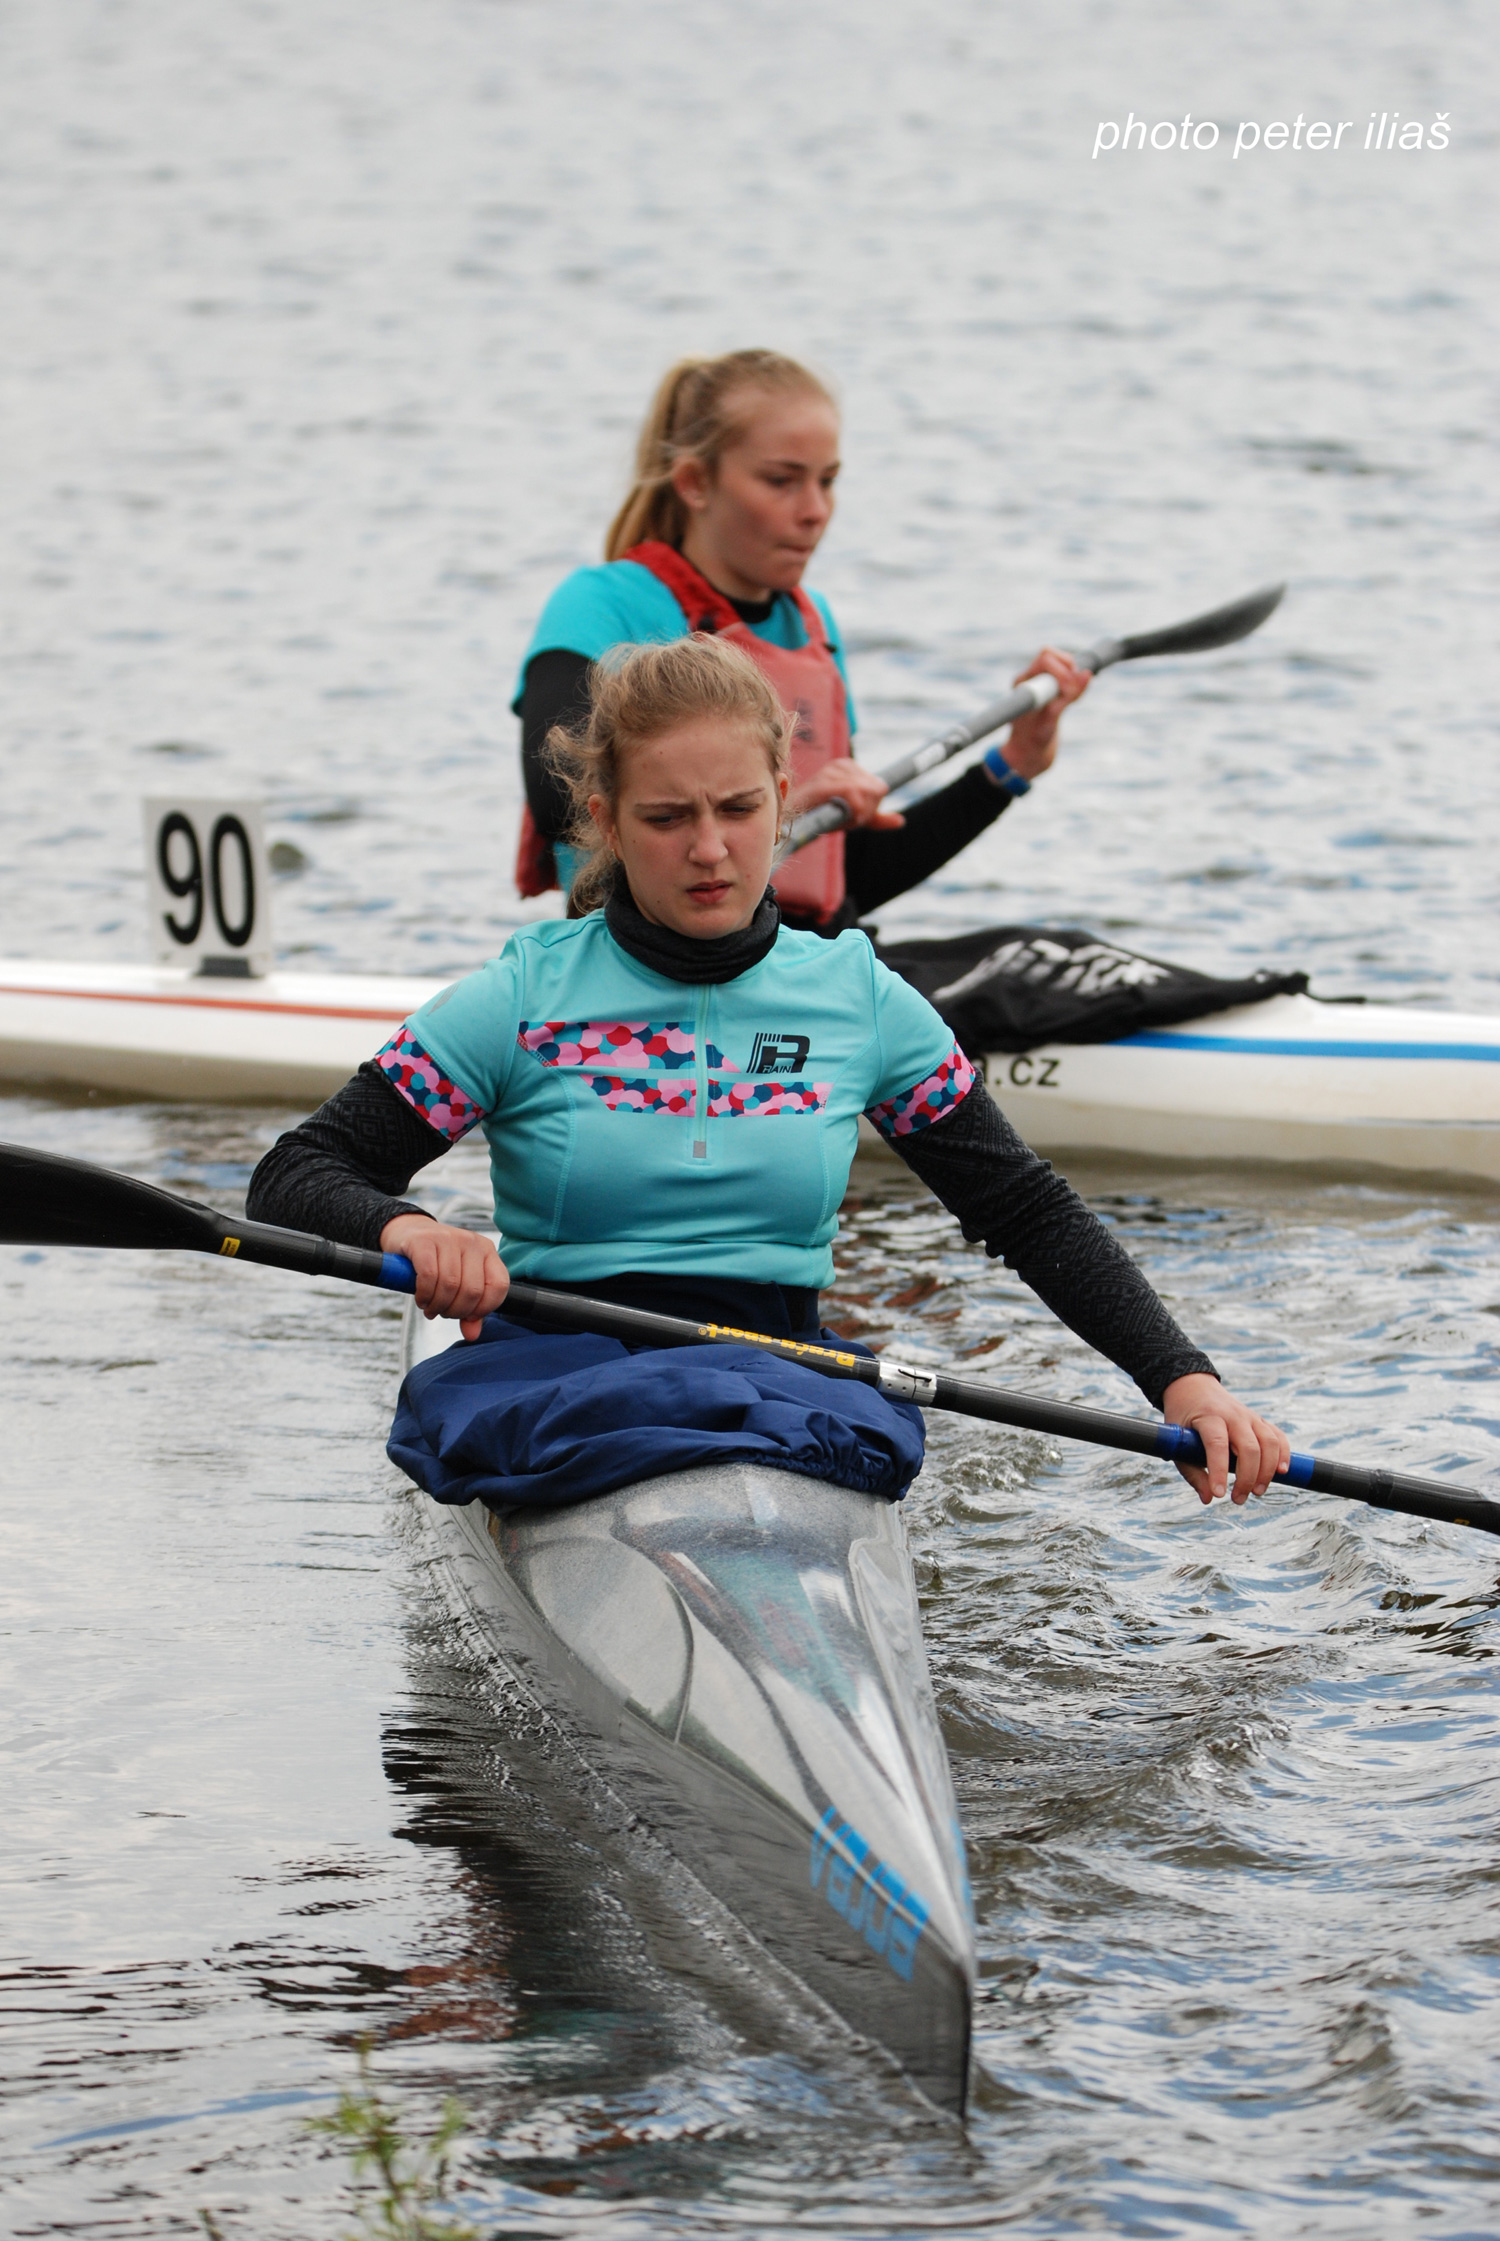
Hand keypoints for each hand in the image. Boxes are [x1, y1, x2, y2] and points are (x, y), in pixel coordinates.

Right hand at [380, 1213, 508, 1340]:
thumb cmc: (438, 1261)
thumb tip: (472, 1336)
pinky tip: (421, 1299)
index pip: (499, 1286)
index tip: (466, 1316)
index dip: (484, 1309)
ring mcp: (448, 1238)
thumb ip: (470, 1309)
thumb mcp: (459, 1281)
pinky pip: (428, 1275)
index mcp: (487, 1251)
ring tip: (430, 1308)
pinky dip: (424, 1294)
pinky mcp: (424, 1241)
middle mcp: (471, 1242)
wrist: (408, 1233)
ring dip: (438, 1305)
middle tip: (442, 1313)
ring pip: (450, 1284)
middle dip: (456, 1311)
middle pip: (472, 1290)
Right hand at [787, 757, 904, 830]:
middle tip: (847, 820)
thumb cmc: (822, 817)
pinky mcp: (823, 784)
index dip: (871, 807)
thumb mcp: (855, 817)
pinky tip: (841, 819)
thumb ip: (877, 818)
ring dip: (857, 815)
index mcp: (849, 767)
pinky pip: (853, 796)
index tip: (856, 817)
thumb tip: (902, 821)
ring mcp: (831, 772)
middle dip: (867, 812)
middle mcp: (841, 765)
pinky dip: (852, 812)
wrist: (792, 824)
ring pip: (867, 794)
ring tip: (840, 819)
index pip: (880, 788)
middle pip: (877, 791)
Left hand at [1001, 648, 1092, 780]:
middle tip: (1074, 692)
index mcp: (1023, 683)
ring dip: (1073, 677)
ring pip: (1063, 663)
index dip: (1062, 669)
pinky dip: (1076, 685)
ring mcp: (1040, 682)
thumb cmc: (1034, 740)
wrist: (1028, 754)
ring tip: (1073, 698)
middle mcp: (1030, 678)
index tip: (1069, 689)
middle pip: (1054, 655)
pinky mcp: (1050, 688)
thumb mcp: (1051, 719)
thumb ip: (1069, 696)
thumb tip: (1088, 674)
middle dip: (1069, 669)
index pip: (1045, 657)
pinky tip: (1074, 697)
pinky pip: (1068, 675)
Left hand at [1162, 1373, 1290, 1506]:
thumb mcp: (1177, 1441)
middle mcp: (1233, 1415)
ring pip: (1269, 1443)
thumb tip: (1209, 1499)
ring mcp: (1250, 1416)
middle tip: (1238, 1499)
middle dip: (1247, 1478)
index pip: (1217, 1444)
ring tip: (1257, 1492)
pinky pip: (1278, 1437)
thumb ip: (1192, 1472)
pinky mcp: (1260, 1421)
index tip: (1219, 1494)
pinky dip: (1283, 1455)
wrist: (1195, 1387)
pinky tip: (1281, 1472)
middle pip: (1249, 1447)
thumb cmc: (1184, 1418)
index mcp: (1209, 1416)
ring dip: (1267, 1471)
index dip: (1219, 1471)